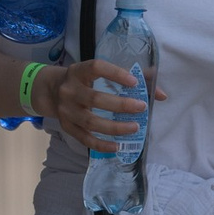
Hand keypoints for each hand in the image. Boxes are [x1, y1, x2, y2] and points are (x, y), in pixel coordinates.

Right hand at [48, 60, 162, 152]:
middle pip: (95, 98)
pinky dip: (101, 144)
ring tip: (134, 128)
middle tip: (141, 107)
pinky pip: (84, 138)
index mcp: (79, 71)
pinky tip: (117, 146)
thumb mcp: (101, 72)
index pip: (96, 68)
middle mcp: (69, 90)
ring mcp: (65, 110)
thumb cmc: (86, 80)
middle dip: (120, 105)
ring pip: (90, 122)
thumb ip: (133, 78)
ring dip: (114, 128)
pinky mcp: (66, 126)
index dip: (115, 74)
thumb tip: (161, 95)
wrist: (52, 91)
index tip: (134, 82)